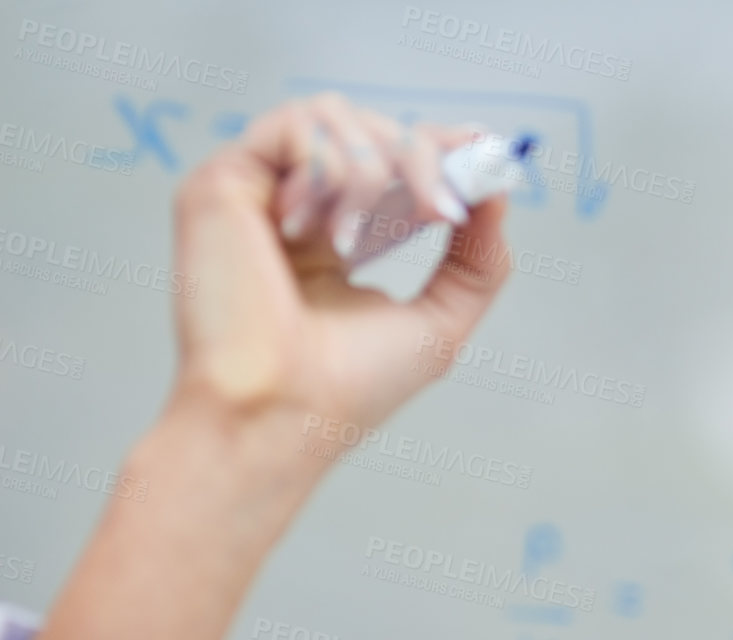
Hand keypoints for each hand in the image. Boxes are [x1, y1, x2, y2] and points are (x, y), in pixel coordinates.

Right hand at [168, 91, 512, 442]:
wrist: (283, 417)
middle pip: (371, 128)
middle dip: (422, 160)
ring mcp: (257, 192)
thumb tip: (496, 191)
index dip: (438, 147)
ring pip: (335, 114)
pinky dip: (331, 170)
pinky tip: (319, 233)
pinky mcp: (222, 182)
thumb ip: (477, 258)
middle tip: (439, 211)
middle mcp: (296, 208)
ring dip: (376, 169)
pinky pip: (296, 126)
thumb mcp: (442, 320)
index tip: (482, 149)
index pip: (390, 159)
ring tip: (363, 241)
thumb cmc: (348, 389)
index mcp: (337, 237)